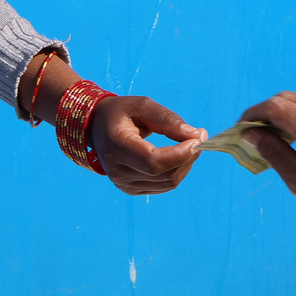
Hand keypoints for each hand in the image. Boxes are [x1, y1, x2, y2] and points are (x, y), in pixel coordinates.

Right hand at [90, 95, 206, 194]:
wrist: (97, 127)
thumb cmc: (121, 113)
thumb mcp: (142, 106)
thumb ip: (168, 120)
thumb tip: (196, 136)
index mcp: (116, 146)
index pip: (153, 162)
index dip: (180, 154)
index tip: (198, 138)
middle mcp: (117, 170)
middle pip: (165, 174)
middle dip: (188, 157)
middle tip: (199, 136)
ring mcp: (123, 183)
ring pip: (168, 183)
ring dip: (185, 164)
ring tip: (188, 144)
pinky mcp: (131, 189)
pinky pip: (164, 185)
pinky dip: (177, 171)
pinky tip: (176, 155)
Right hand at [243, 91, 295, 295]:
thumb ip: (273, 152)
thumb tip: (252, 134)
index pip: (275, 107)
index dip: (252, 116)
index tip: (239, 130)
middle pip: (286, 99)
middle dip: (264, 114)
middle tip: (251, 135)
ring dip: (280, 116)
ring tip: (269, 141)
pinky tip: (291, 141)